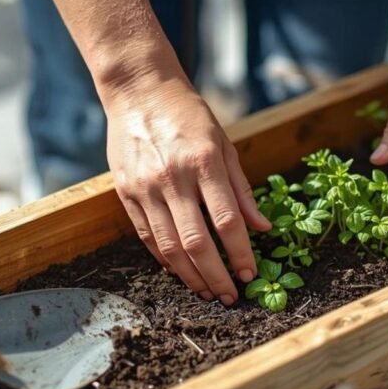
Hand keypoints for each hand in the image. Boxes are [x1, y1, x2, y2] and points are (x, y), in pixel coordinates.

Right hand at [104, 72, 270, 304]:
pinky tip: (180, 272)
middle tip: (230, 297)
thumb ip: (242, 189)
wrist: (139, 91)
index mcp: (204, 162)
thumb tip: (262, 228)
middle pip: (197, 242)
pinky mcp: (125, 193)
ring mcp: (146, 187)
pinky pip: (147, 236)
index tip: (251, 274)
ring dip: (191, 276)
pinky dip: (165, 259)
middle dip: (216, 276)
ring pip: (169, 246)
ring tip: (207, 291)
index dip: (241, 254)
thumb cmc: (189, 117)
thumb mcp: (224, 145)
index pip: (227, 221)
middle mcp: (173, 177)